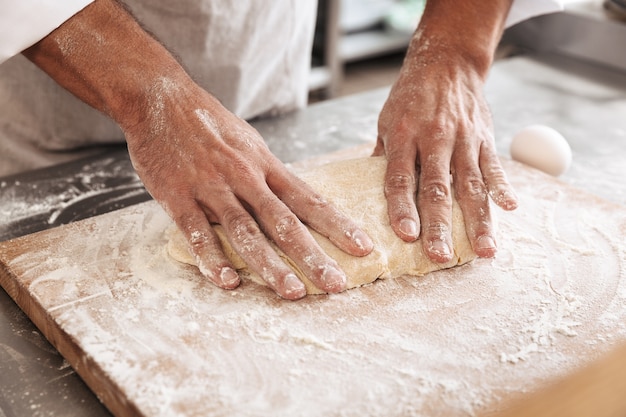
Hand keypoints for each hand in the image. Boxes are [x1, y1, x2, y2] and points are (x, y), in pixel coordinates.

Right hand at [125, 81, 372, 298]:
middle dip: (313, 256)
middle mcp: (245, 178)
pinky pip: (197, 233)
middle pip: (285, 222)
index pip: (309, 200)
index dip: (338, 225)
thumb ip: (270, 174)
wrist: (160, 99)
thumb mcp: (250, 143)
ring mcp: (212, 188)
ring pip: (246, 231)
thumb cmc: (209, 122)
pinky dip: (212, 259)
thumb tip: (296, 198)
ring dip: (270, 264)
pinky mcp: (178, 197)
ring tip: (292, 291)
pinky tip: (227, 282)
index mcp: (266, 166)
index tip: (363, 247)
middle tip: (335, 284)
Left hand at [374, 29, 517, 261]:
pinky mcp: (485, 137)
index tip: (405, 236)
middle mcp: (435, 139)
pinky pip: (495, 166)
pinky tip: (509, 209)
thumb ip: (383, 156)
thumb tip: (368, 194)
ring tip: (483, 250)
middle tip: (439, 256)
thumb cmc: (410, 97)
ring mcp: (464, 139)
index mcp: (404, 136)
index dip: (402, 208)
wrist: (446, 63)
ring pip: (471, 185)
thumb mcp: (387, 120)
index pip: (400, 178)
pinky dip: (503, 187)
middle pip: (437, 189)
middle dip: (439, 225)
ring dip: (478, 220)